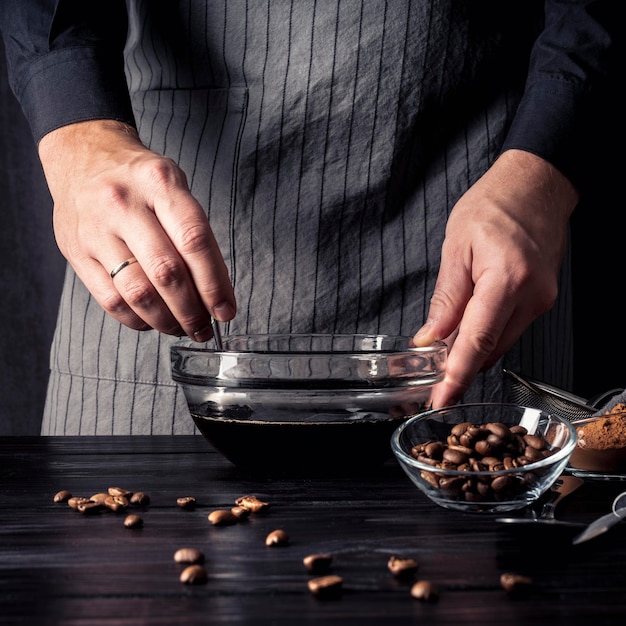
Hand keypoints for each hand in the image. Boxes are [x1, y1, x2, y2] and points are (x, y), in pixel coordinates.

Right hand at [38, 120, 235, 340]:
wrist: (83, 156)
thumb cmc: (140, 179)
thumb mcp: (175, 185)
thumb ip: (195, 231)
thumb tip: (216, 290)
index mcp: (159, 183)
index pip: (194, 241)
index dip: (214, 283)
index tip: (225, 310)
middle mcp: (124, 204)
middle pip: (166, 272)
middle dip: (192, 311)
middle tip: (205, 328)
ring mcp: (95, 229)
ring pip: (137, 292)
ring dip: (165, 321)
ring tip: (182, 328)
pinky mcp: (75, 251)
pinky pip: (109, 299)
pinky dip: (136, 320)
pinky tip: (151, 321)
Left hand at [413, 149, 578, 407]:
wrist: (537, 185)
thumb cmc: (495, 205)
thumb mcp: (457, 247)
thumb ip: (446, 298)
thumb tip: (431, 337)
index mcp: (506, 279)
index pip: (477, 341)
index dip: (457, 375)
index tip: (442, 399)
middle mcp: (531, 296)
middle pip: (490, 349)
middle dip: (460, 367)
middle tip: (432, 378)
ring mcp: (541, 300)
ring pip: (501, 342)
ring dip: (473, 351)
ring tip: (444, 350)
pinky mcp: (542, 299)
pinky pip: (510, 328)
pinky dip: (487, 334)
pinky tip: (468, 330)